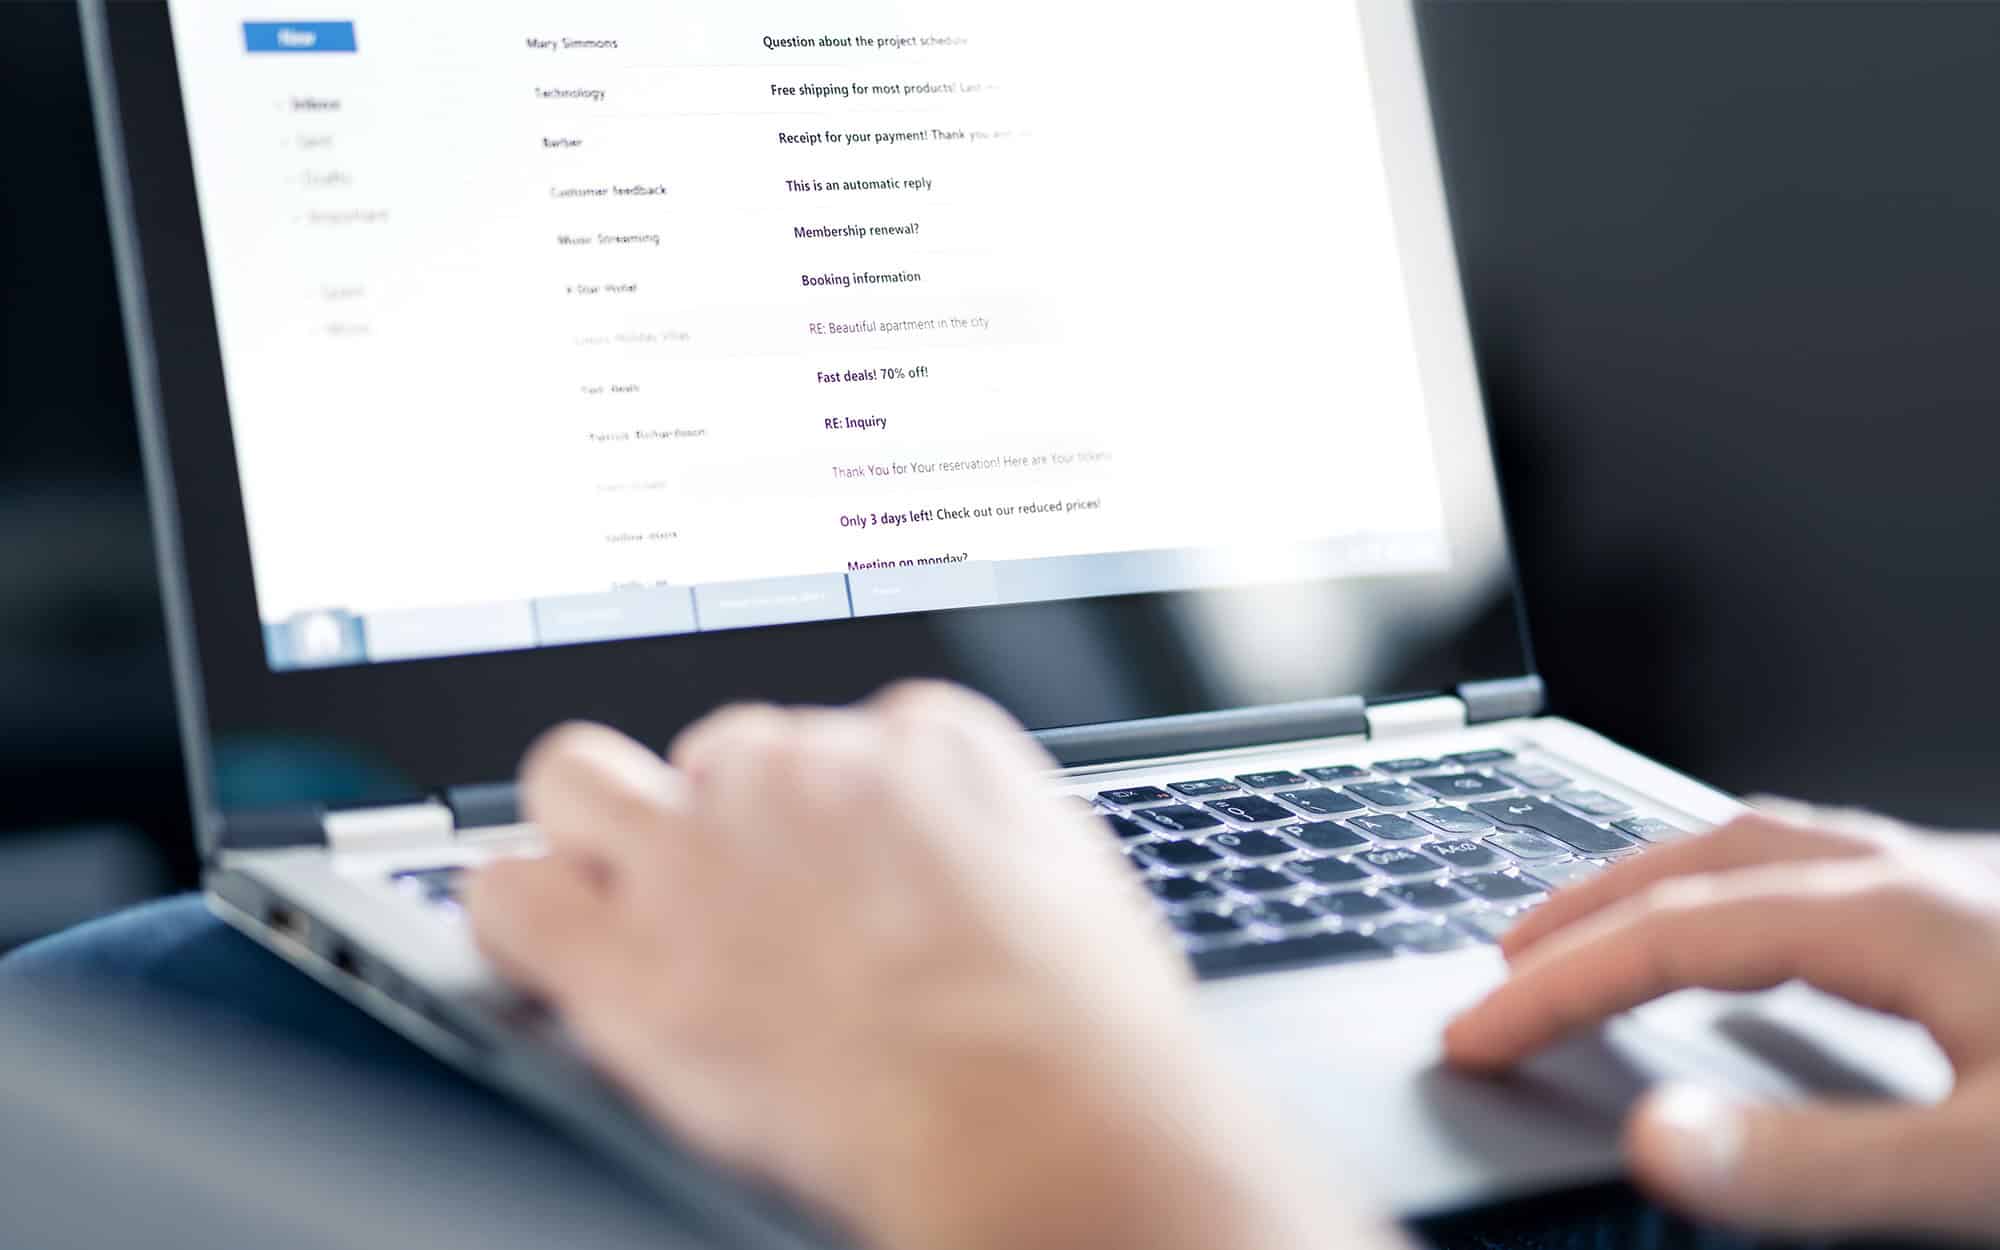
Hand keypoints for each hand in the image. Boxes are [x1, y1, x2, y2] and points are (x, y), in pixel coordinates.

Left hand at [466, 682, 1392, 1249]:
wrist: (1041, 1122)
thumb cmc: (1085, 1033)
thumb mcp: (1070, 881)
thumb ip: (982, 833)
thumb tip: (945, 849)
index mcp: (922, 741)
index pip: (834, 737)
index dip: (828, 820)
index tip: (835, 877)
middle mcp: (801, 768)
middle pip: (715, 756)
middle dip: (726, 824)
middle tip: (753, 913)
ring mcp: (705, 851)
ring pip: (580, 781)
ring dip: (600, 835)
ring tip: (629, 905)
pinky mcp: (630, 955)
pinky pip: (507, 892)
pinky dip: (518, 917)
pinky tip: (555, 952)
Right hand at [1445, 802, 1999, 1239]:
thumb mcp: (1983, 1169)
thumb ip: (1816, 1164)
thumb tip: (1652, 1143)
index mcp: (1896, 915)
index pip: (1671, 937)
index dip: (1557, 988)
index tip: (1476, 1035)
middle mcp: (1922, 878)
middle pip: (1709, 862)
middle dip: (1589, 909)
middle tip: (1507, 960)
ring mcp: (1967, 888)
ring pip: (1776, 855)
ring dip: (1666, 887)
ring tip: (1607, 927)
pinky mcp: (1997, 919)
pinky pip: (1835, 876)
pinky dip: (1749, 899)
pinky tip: (1774, 947)